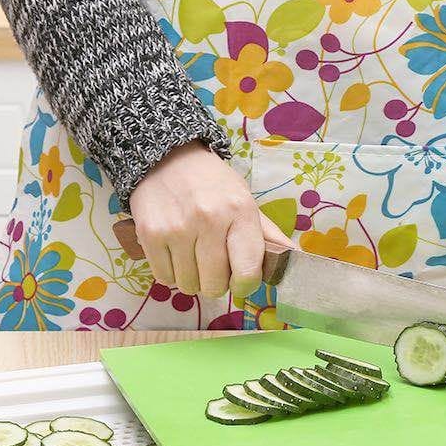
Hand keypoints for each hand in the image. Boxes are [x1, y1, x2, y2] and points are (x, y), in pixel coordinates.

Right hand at [129, 141, 292, 298]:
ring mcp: (176, 228)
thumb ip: (268, 235)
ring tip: (192, 254)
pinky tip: (175, 251)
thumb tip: (295, 257)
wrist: (166, 159)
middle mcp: (209, 220)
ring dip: (192, 278)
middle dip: (215, 282)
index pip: (247, 272)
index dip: (244, 285)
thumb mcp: (245, 201)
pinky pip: (164, 278)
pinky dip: (171, 272)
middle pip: (214, 286)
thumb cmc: (213, 185)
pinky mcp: (149, 234)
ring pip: (188, 286)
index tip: (240, 278)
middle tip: (213, 263)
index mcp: (240, 211)